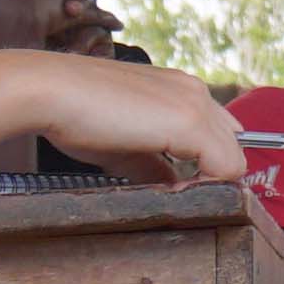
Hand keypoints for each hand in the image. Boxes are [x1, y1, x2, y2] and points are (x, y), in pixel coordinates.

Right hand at [3, 51, 248, 188]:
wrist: (49, 91)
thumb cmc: (76, 113)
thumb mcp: (124, 145)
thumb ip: (155, 165)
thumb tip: (169, 186)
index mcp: (181, 90)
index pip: (220, 133)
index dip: (204, 165)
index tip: (176, 185)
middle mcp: (195, 91)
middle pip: (232, 148)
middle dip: (209, 177)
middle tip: (173, 193)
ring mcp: (196, 105)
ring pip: (234, 159)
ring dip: (208, 183)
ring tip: (170, 191)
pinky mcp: (190, 123)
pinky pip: (227, 167)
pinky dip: (206, 186)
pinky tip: (172, 190)